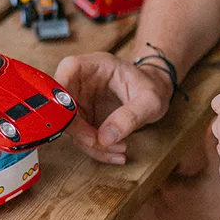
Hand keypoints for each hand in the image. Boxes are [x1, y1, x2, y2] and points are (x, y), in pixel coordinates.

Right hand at [55, 52, 172, 163]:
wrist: (156, 94)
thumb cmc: (152, 88)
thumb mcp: (149, 100)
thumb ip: (130, 116)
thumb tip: (105, 138)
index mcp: (92, 65)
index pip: (66, 72)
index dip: (62, 95)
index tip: (73, 121)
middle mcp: (81, 82)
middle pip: (62, 105)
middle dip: (79, 130)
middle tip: (100, 143)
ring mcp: (81, 101)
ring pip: (71, 126)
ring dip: (91, 145)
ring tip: (119, 149)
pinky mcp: (85, 118)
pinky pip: (82, 137)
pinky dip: (98, 149)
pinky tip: (117, 153)